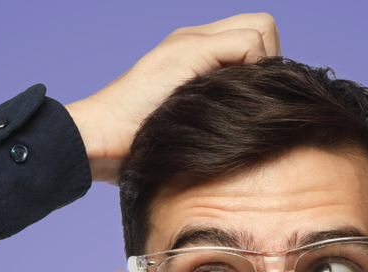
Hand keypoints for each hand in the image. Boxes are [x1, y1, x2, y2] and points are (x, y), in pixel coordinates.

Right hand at [65, 13, 280, 184]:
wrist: (99, 140)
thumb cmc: (140, 148)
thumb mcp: (187, 126)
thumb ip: (214, 111)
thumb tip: (257, 126)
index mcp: (194, 53)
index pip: (254, 37)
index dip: (264, 68)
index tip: (251, 104)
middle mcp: (194, 38)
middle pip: (264, 27)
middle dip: (269, 64)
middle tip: (250, 102)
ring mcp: (191, 41)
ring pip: (261, 29)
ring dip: (261, 68)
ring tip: (239, 103)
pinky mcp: (190, 50)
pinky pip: (249, 43)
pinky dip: (252, 71)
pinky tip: (230, 103)